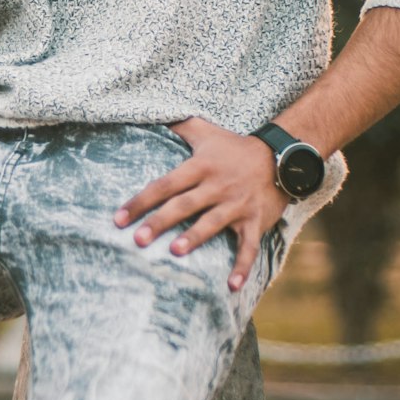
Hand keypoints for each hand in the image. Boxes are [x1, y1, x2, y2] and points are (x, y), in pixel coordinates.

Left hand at [112, 117, 287, 289]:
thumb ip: (178, 125)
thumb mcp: (206, 131)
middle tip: (138, 239)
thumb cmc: (234, 147)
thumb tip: (149, 112)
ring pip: (212, 222)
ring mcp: (237, 204)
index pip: (164, 184)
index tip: (118, 219)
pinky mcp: (255, 220)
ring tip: (175, 252)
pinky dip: (241, 266)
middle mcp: (216, 185)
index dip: (140, 201)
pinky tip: (231, 286)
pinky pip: (248, 246)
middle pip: (184, 204)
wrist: (281, 156)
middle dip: (160, 221)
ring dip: (195, 237)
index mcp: (200, 166)